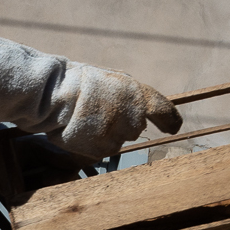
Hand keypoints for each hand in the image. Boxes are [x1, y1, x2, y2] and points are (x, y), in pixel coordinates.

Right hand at [46, 64, 180, 158]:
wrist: (56, 96)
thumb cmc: (80, 82)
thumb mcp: (112, 79)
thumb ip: (129, 95)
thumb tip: (140, 109)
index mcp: (138, 95)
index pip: (164, 111)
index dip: (170, 120)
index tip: (174, 128)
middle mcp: (134, 118)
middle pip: (135, 127)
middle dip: (122, 122)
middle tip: (100, 110)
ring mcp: (119, 136)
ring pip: (118, 139)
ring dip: (106, 132)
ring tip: (86, 118)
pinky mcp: (103, 150)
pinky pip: (102, 148)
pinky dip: (93, 141)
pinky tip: (81, 129)